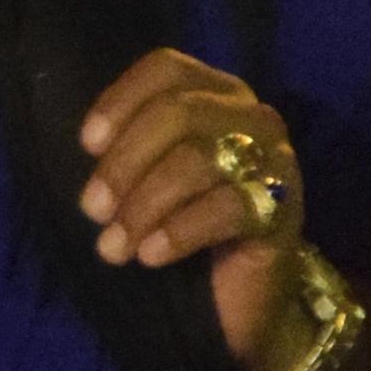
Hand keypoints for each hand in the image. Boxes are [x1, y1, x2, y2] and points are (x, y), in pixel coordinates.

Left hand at [75, 46, 304, 370]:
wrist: (240, 300)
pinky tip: (151, 255)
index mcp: (217, 94)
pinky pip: (225, 208)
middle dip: (125, 162)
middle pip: (178, 112)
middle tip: (93, 210)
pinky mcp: (283, 209)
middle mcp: (252, 115)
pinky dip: (179, 231)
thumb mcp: (150, 178)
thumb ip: (129, 149)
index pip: (167, 69)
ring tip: (113, 247)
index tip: (87, 146)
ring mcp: (274, 159)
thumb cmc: (186, 227)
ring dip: (143, 205)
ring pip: (196, 160)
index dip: (121, 100)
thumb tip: (92, 147)